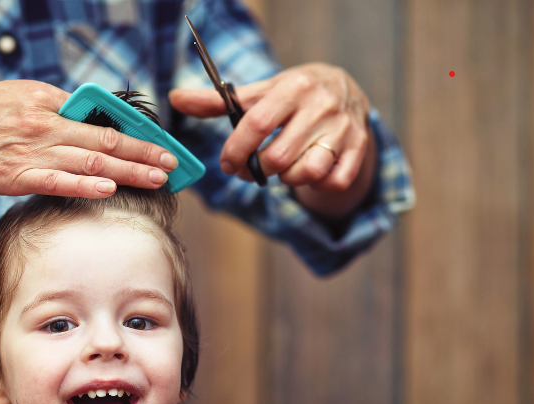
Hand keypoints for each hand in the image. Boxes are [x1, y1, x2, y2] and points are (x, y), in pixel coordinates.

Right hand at [0, 80, 176, 196]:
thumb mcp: (20, 98)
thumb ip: (55, 111)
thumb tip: (89, 123)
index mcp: (48, 101)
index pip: (102, 116)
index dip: (136, 131)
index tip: (160, 142)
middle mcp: (44, 124)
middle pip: (105, 138)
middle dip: (144, 152)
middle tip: (172, 162)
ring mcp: (31, 151)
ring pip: (90, 160)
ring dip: (128, 170)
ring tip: (157, 177)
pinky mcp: (16, 177)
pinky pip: (57, 180)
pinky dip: (85, 183)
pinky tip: (110, 187)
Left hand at [169, 63, 376, 218]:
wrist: (346, 88)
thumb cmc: (291, 95)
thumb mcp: (259, 92)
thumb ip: (217, 101)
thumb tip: (175, 99)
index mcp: (293, 87)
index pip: (257, 124)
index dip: (236, 150)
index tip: (227, 164)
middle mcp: (322, 105)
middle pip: (278, 156)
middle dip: (259, 170)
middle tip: (252, 169)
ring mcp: (344, 128)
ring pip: (307, 172)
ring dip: (287, 179)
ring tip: (282, 169)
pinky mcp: (359, 149)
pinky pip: (332, 182)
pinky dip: (316, 185)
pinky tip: (308, 173)